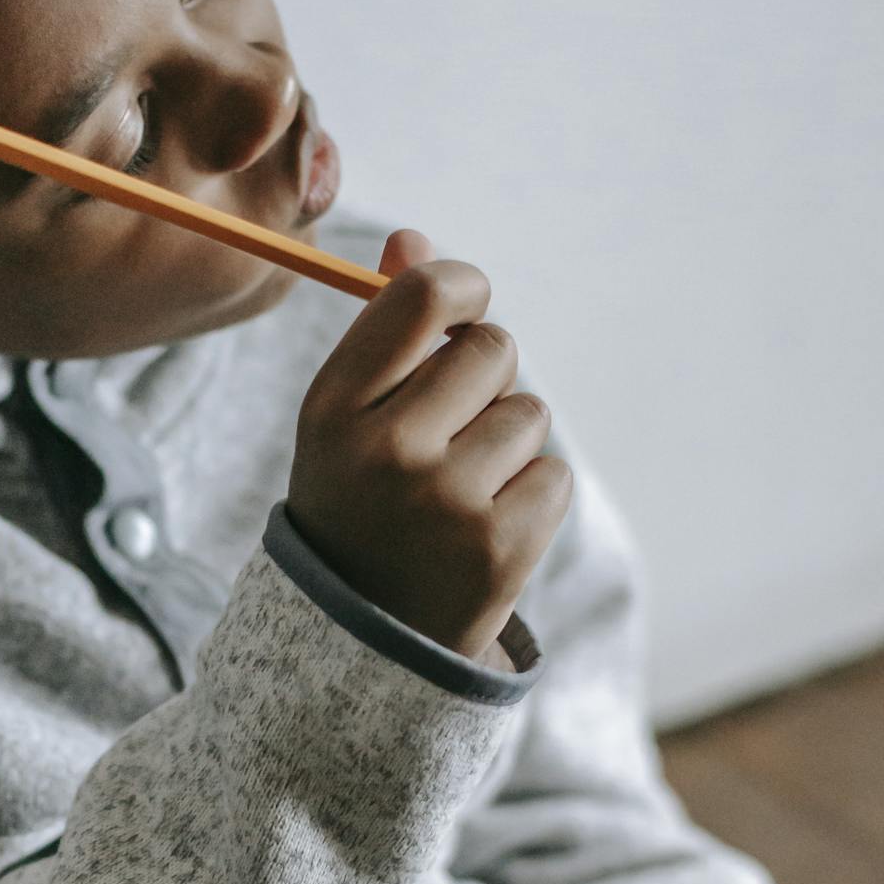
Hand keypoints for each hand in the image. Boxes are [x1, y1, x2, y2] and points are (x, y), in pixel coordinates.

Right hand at [287, 228, 572, 660]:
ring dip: (507, 443)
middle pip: (492, 348)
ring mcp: (446, 503)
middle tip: (450, 428)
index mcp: (331, 410)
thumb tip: (413, 239)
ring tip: (460, 491)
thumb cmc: (359, 505)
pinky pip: (553, 474)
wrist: (360, 643)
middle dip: (486, 376)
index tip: (465, 302)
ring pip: (528, 412)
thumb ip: (382, 331)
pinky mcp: (500, 548)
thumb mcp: (345, 420)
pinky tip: (484, 529)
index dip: (461, 286)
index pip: (421, 298)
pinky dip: (531, 497)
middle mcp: (386, 451)